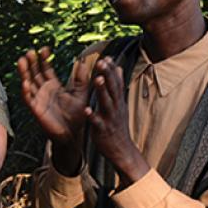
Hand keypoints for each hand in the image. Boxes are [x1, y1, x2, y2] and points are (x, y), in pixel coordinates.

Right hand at [17, 48, 91, 147]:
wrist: (74, 134)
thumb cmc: (77, 114)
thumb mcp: (81, 93)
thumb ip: (81, 77)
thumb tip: (83, 60)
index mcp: (53, 86)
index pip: (46, 69)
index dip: (44, 59)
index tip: (44, 49)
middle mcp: (43, 91)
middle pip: (34, 73)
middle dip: (32, 62)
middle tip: (30, 51)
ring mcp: (38, 100)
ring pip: (29, 83)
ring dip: (25, 73)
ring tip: (22, 60)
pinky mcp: (36, 110)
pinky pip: (29, 99)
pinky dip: (26, 91)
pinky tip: (25, 83)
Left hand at [85, 58, 148, 183]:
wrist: (121, 150)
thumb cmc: (117, 126)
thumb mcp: (120, 105)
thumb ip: (117, 87)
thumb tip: (119, 68)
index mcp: (118, 101)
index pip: (116, 82)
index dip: (112, 70)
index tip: (108, 57)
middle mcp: (115, 107)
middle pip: (112, 88)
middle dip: (108, 75)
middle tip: (102, 61)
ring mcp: (109, 118)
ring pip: (106, 102)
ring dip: (102, 91)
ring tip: (97, 79)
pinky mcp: (102, 130)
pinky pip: (97, 122)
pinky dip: (92, 116)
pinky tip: (86, 110)